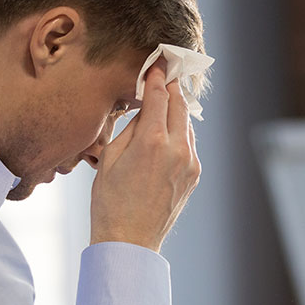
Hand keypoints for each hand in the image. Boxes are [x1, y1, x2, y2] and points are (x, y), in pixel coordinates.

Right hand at [90, 66, 200, 252]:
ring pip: (187, 124)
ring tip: (164, 102)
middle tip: (164, 74)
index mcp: (153, 142)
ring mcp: (190, 164)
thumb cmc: (110, 202)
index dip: (157, 76)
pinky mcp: (194, 175)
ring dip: (177, 111)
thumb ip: (132, 127)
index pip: (159, 96)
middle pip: (180, 105)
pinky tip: (167, 132)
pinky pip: (189, 144)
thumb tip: (146, 108)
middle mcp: (177, 150)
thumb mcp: (110, 157)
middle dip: (171, 88)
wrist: (129, 241)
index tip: (156, 64)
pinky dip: (180, 132)